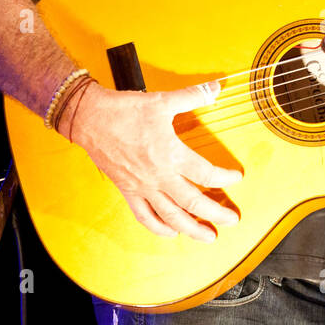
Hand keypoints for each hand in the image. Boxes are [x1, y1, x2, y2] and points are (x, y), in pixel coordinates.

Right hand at [65, 79, 242, 241]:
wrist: (89, 119)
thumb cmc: (123, 111)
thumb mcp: (163, 101)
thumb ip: (193, 96)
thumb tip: (216, 88)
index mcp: (170, 154)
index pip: (205, 174)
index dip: (224, 178)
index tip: (235, 178)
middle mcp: (158, 175)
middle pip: (193, 202)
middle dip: (215, 213)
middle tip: (231, 220)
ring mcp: (142, 186)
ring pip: (170, 216)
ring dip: (191, 229)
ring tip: (207, 237)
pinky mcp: (127, 190)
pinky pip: (144, 215)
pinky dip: (159, 227)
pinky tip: (171, 233)